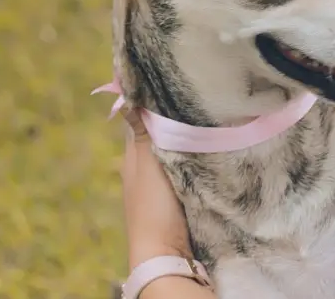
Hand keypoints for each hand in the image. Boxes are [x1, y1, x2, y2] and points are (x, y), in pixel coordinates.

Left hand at [121, 107, 193, 269]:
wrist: (166, 253)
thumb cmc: (153, 206)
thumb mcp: (147, 164)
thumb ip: (141, 133)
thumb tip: (126, 96)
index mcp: (132, 157)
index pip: (141, 119)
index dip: (152, 101)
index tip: (171, 82)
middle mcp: (145, 167)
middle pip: (160, 134)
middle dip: (174, 119)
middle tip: (197, 97)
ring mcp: (162, 183)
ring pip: (176, 150)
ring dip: (187, 138)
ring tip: (208, 117)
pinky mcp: (180, 195)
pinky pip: (188, 167)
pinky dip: (195, 157)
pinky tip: (209, 149)